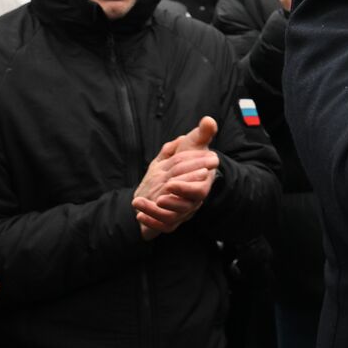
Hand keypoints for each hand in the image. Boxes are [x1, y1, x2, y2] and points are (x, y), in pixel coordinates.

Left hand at [133, 117, 218, 239]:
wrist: (174, 176)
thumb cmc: (186, 160)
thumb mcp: (192, 145)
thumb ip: (202, 135)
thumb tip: (208, 121)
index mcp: (200, 184)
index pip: (199, 190)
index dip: (186, 188)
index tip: (170, 182)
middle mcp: (192, 200)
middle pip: (186, 206)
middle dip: (173, 202)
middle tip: (159, 194)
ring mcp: (181, 212)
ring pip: (171, 217)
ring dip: (154, 212)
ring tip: (138, 203)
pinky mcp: (169, 221)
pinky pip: (162, 226)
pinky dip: (150, 222)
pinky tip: (138, 213)